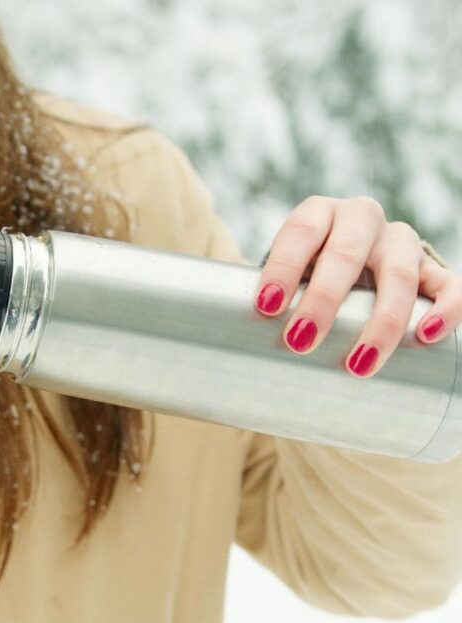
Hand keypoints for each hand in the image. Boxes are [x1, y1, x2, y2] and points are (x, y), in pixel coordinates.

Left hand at [252, 195, 459, 376]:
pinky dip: (445, 308)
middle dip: (323, 300)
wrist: (346, 271)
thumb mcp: (283, 278)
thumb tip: (228, 352)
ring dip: (380, 321)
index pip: (300, 232)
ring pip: (399, 273)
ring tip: (359, 364)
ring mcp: (399, 242)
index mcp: (317, 214)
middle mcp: (360, 219)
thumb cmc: (302, 280)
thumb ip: (266, 300)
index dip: (283, 267)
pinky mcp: (431, 267)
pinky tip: (425, 335)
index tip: (267, 307)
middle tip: (300, 342)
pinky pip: (449, 284)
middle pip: (346, 254)